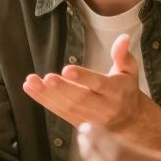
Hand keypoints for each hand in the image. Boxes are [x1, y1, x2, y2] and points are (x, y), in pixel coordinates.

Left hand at [22, 34, 160, 146]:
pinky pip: (59, 112)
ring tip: (31, 82)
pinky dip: (43, 101)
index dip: (83, 78)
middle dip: (62, 89)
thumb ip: (123, 55)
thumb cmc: (126, 90)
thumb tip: (123, 37)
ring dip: (46, 95)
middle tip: (46, 78)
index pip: (98, 84)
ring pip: (67, 107)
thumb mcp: (129, 71)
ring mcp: (90, 118)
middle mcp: (103, 107)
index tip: (67, 69)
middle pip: (80, 98)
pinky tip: (30, 89)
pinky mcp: (78, 123)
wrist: (130, 122)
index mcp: (116, 91)